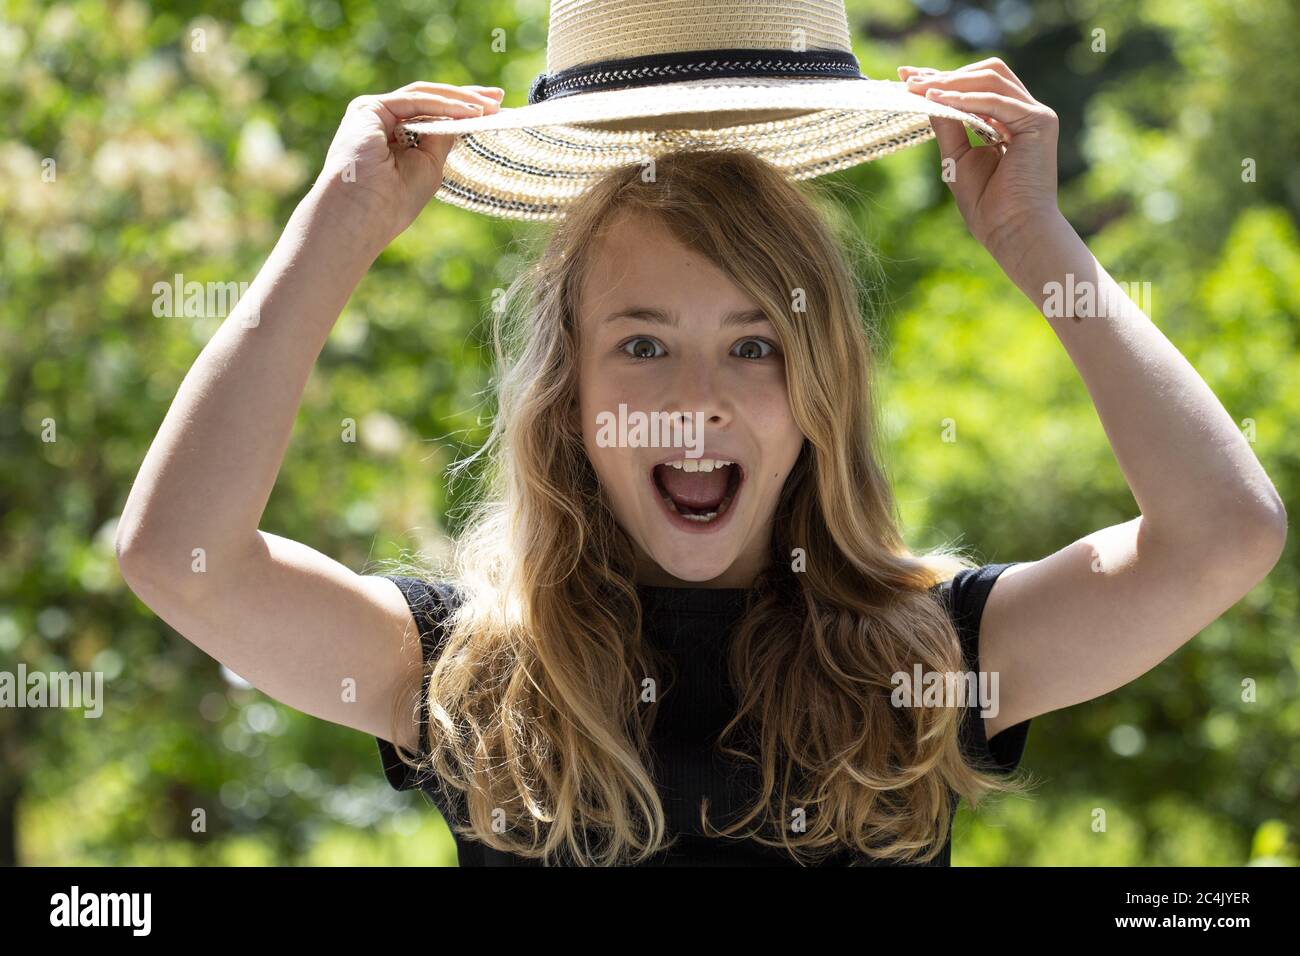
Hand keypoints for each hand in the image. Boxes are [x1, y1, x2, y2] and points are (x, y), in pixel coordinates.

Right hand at [309, 82, 503, 257]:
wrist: (362, 214)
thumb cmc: (394, 201)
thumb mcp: (429, 166)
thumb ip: (442, 138)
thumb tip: (467, 116)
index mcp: (394, 137)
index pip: (432, 116)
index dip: (463, 110)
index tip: (494, 109)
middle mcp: (381, 121)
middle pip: (429, 101)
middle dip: (466, 97)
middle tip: (498, 97)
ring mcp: (373, 112)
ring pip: (423, 96)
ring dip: (459, 99)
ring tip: (490, 105)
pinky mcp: (369, 108)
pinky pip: (414, 101)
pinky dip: (443, 105)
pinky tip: (469, 111)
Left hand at [898, 59, 1060, 262]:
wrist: (1012, 231)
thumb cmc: (988, 205)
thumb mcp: (957, 157)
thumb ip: (947, 124)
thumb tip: (926, 95)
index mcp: (1009, 121)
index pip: (977, 86)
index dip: (943, 78)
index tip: (908, 78)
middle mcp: (1025, 113)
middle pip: (987, 73)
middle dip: (947, 74)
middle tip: (910, 80)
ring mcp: (1036, 115)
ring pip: (992, 79)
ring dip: (952, 83)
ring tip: (920, 89)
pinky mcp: (1040, 122)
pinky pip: (997, 101)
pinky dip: (966, 99)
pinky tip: (939, 100)